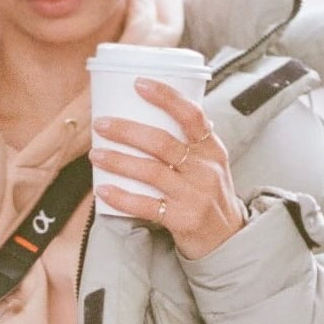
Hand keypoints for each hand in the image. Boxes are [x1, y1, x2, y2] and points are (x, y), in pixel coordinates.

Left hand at [90, 77, 244, 260]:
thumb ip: (189, 142)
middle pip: (162, 142)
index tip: (138, 83)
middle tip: (101, 123)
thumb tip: (155, 111)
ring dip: (119, 161)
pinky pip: (146, 206)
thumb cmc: (210, 196)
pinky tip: (103, 189)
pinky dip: (122, 197)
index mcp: (212, 150)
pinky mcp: (182, 220)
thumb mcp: (211, 164)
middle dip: (127, 130)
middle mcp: (204, 170)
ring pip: (151, 172)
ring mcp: (194, 196)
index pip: (191, 115)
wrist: (227, 240)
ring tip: (96, 154)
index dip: (165, 97)